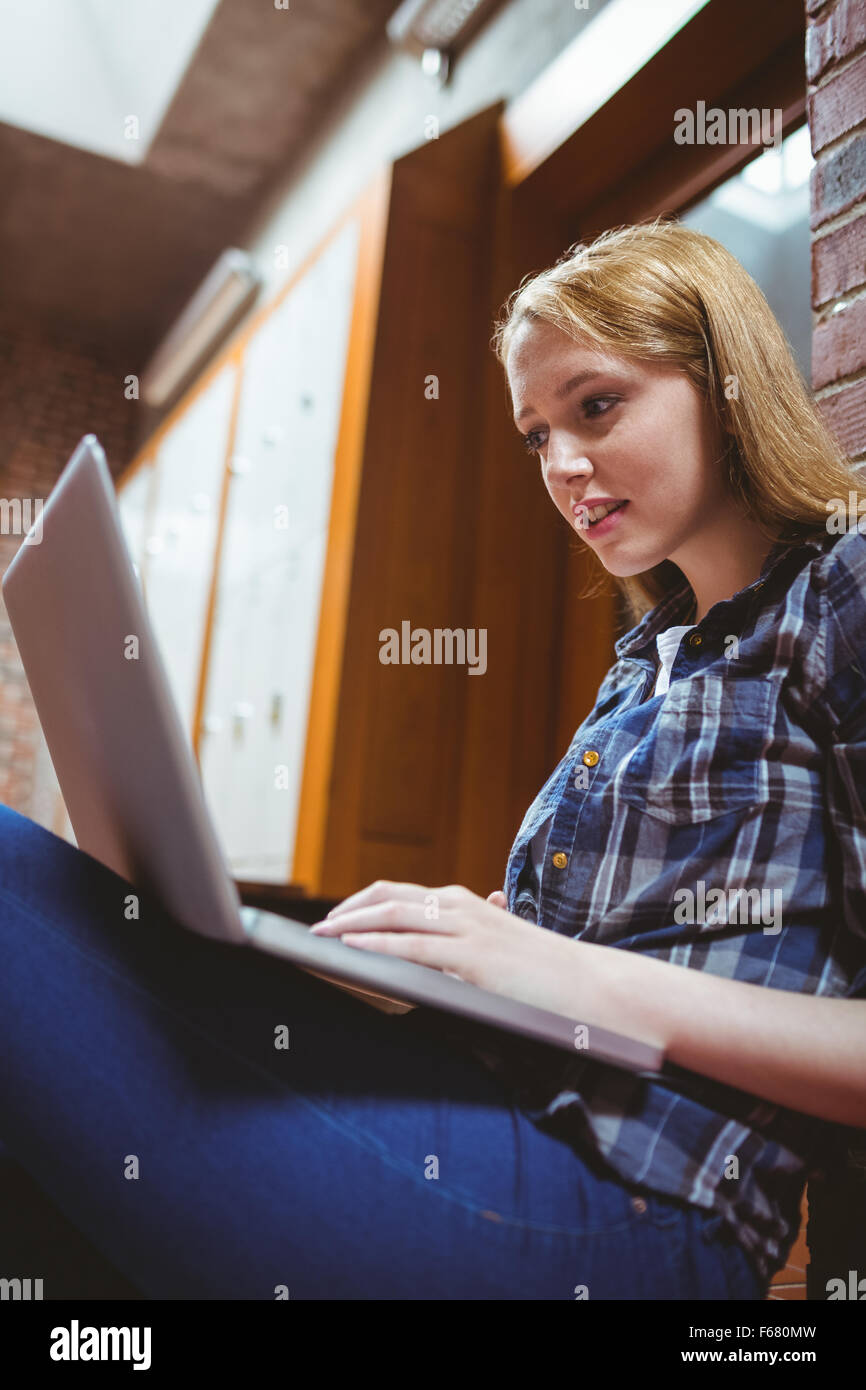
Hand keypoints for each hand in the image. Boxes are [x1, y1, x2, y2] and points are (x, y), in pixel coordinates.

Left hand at [309, 879, 592, 1018]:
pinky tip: (353, 950)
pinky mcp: (473, 957)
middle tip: (317, 929)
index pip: (398, 893)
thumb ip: (462, 943)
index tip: (333, 918)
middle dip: (347, 910)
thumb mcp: (495, 947)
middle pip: (388, 897)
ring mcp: (467, 928)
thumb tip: (430, 953)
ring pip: (395, 916)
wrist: (587, 986)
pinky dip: (377, 946)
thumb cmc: (542, 973)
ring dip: (352, 925)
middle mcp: (460, 906)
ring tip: (323, 936)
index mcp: (463, 902)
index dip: (360, 902)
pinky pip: (413, 947)